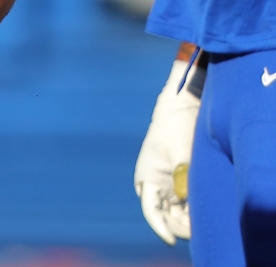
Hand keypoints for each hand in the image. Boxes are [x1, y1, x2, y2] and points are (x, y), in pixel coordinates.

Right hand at [134, 57, 199, 243]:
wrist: (181, 110)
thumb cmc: (176, 127)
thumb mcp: (180, 150)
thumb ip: (182, 174)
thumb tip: (184, 197)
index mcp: (146, 178)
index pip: (151, 210)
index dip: (160, 227)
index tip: (171, 239)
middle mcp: (154, 186)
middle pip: (165, 217)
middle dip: (179, 225)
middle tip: (197, 227)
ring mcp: (167, 186)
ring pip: (176, 214)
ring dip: (187, 220)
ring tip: (201, 222)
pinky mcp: (179, 183)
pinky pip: (184, 205)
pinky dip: (192, 212)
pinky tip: (203, 213)